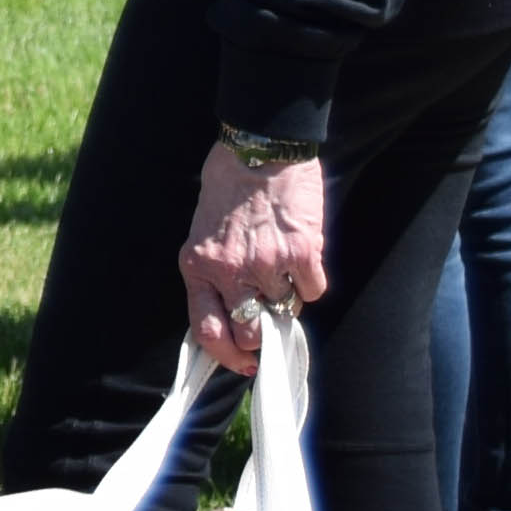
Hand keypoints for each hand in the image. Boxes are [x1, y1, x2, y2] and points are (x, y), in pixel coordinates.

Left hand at [179, 137, 330, 370]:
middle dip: (262, 333)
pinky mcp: (303, 254)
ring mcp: (267, 265)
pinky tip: (300, 252)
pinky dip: (309, 279)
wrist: (259, 148)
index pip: (207, 330)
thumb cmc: (227, 185)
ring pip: (286, 310)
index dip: (227, 355)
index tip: (242, 363)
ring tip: (281, 263)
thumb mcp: (202, 230)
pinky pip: (313, 290)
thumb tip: (232, 313)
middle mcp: (230, 271)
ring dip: (287, 296)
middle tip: (269, 316)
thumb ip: (215, 271)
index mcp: (197, 265)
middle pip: (251, 333)